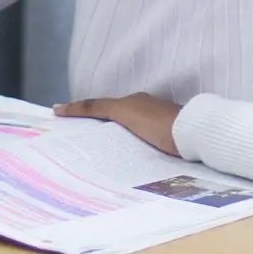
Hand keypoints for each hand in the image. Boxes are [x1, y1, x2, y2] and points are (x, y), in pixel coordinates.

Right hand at [56, 93, 182, 155]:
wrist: (194, 134)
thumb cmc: (160, 124)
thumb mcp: (125, 113)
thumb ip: (99, 108)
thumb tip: (71, 106)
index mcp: (133, 101)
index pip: (99, 105)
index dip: (78, 109)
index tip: (58, 112)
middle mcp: (144, 107)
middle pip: (113, 114)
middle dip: (94, 120)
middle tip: (73, 131)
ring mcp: (156, 121)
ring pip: (127, 126)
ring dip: (111, 132)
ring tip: (95, 146)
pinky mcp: (166, 136)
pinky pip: (140, 138)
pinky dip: (126, 140)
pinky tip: (124, 152)